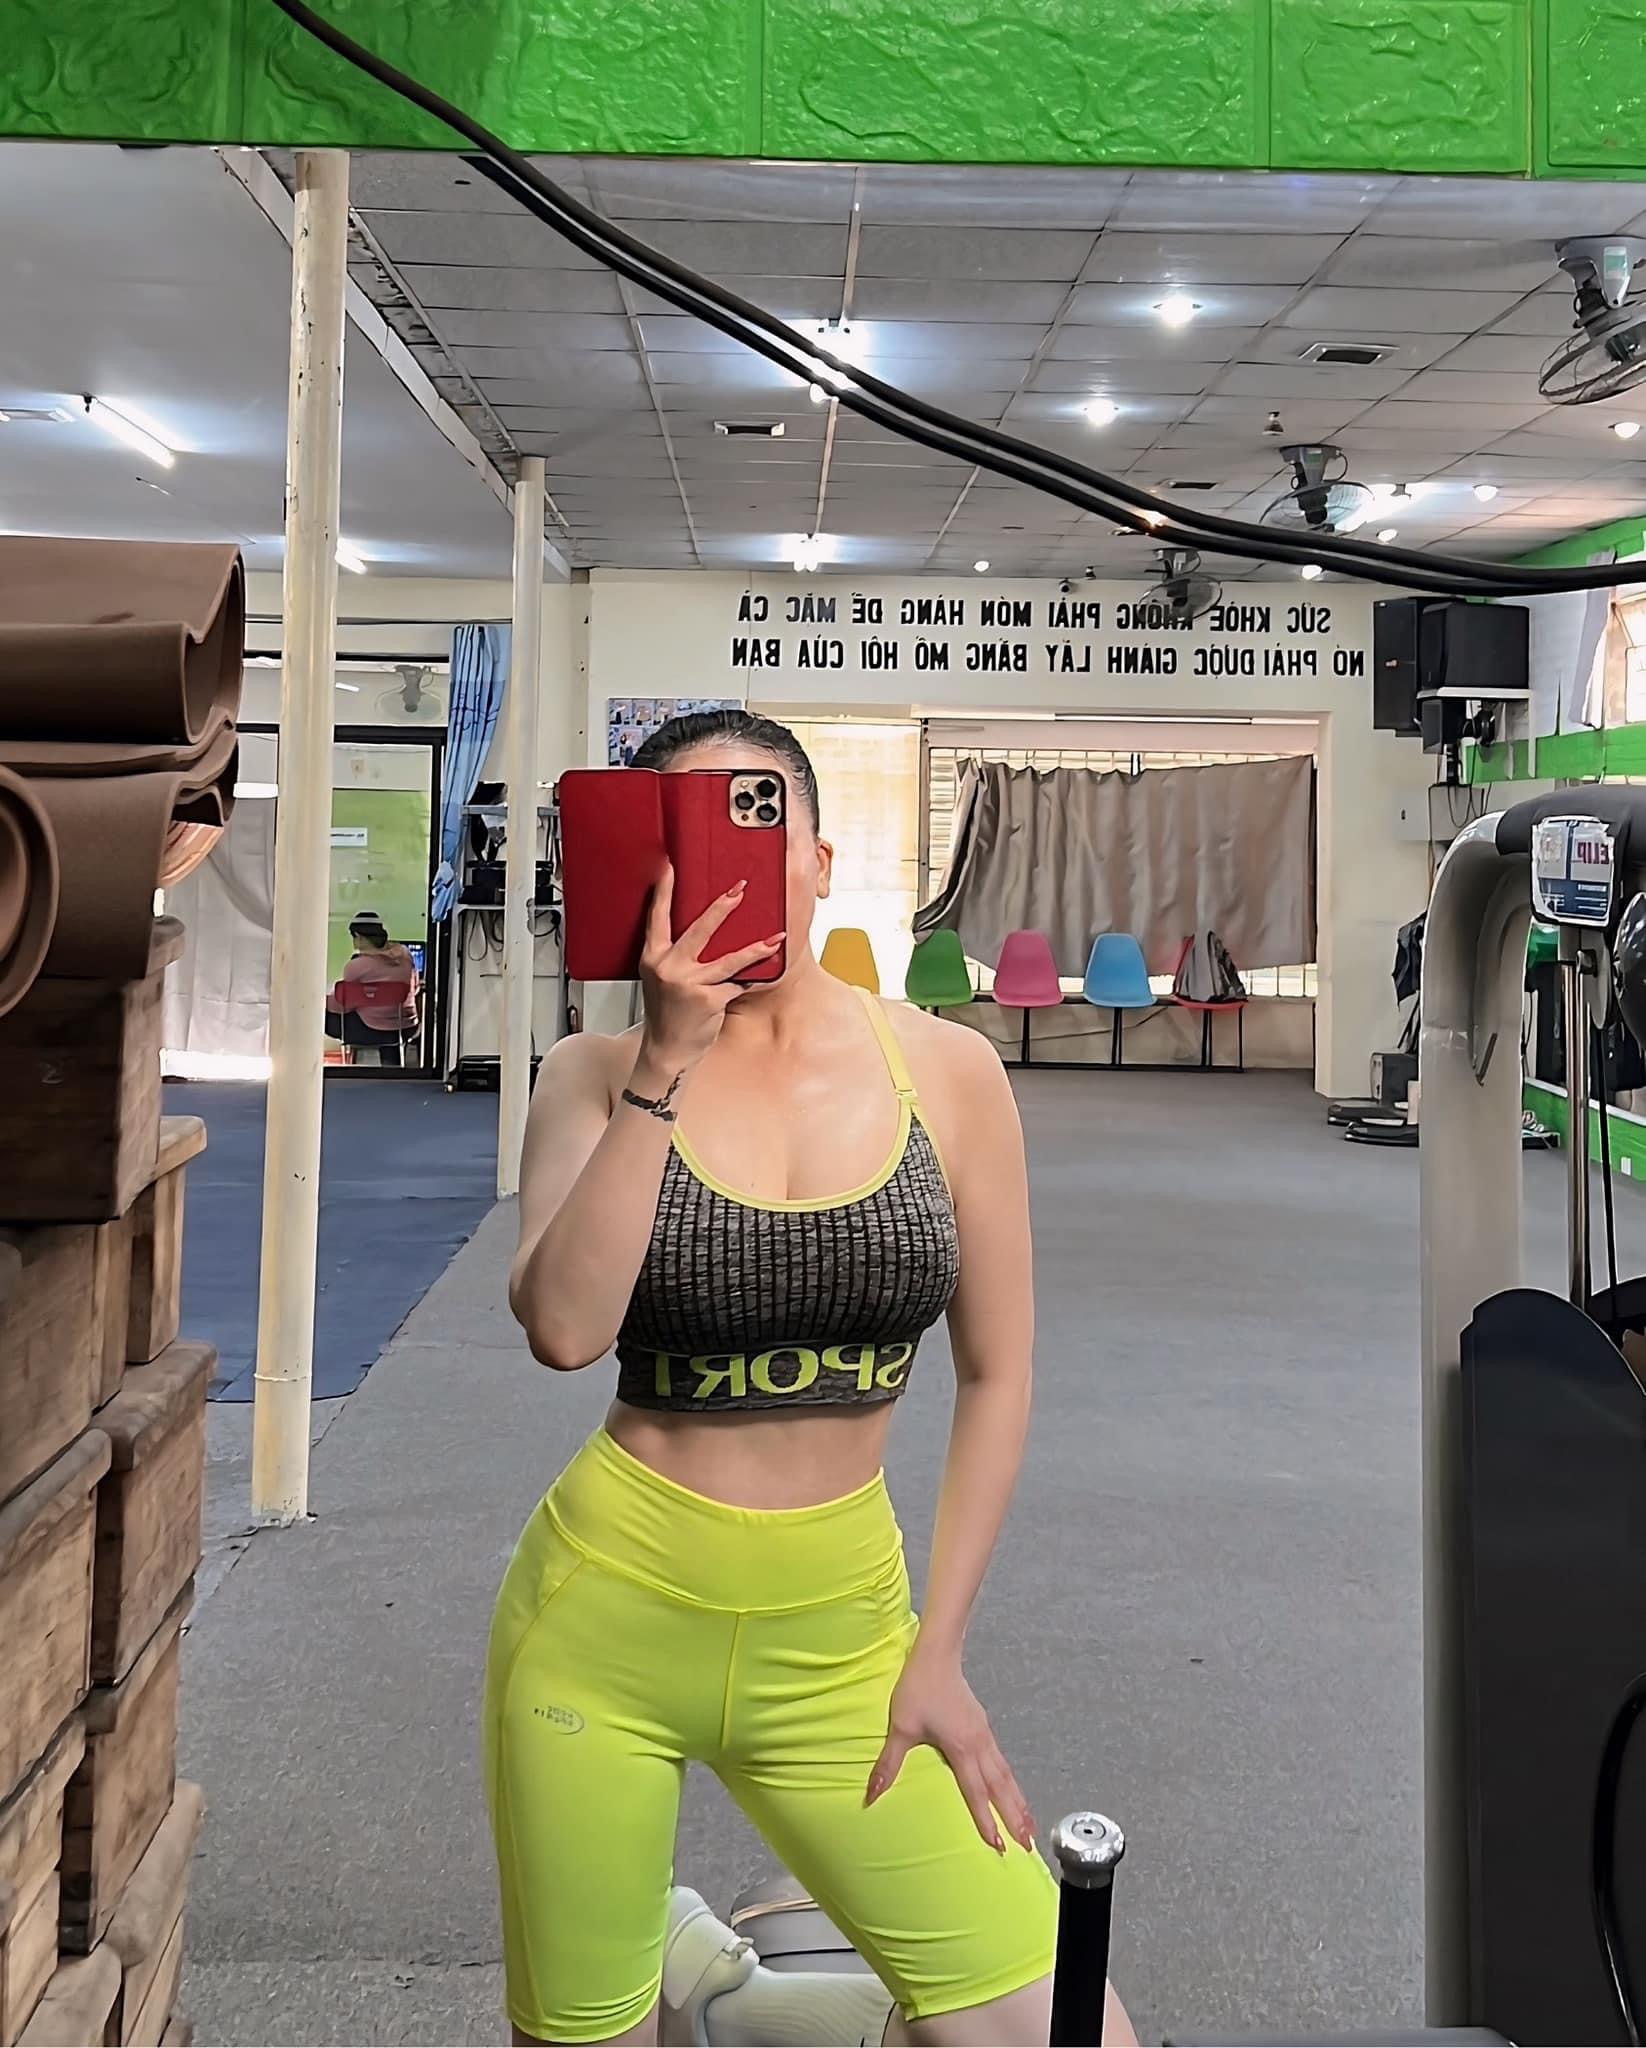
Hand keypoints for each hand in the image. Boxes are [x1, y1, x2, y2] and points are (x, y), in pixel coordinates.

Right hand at [637, 863, 783, 1072]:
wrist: (667, 1049)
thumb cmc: (667, 1012)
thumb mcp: (662, 978)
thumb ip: (676, 955)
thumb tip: (708, 929)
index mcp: (653, 957)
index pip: (657, 918)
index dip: (664, 892)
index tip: (670, 867)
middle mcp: (668, 967)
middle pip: (699, 930)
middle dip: (722, 907)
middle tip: (740, 889)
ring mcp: (688, 984)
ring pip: (728, 960)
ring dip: (756, 949)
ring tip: (776, 938)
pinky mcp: (708, 1000)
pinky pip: (736, 984)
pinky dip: (749, 982)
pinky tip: (762, 976)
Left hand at [866, 1644, 1034, 1853]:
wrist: (937, 1655)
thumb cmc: (918, 1688)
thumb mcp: (900, 1727)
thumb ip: (888, 1764)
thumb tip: (870, 1795)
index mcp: (961, 1748)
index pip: (976, 1792)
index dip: (986, 1820)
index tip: (998, 1845)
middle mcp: (979, 1744)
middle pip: (1001, 1787)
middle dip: (1014, 1816)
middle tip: (1028, 1844)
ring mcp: (984, 1735)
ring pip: (1006, 1774)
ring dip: (1018, 1800)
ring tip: (1030, 1825)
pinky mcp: (983, 1727)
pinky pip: (1002, 1762)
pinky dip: (1011, 1782)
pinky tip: (1012, 1790)